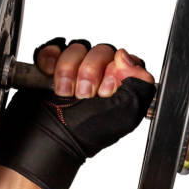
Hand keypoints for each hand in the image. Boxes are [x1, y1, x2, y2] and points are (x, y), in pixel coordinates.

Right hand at [0, 39, 155, 188]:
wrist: (47, 140)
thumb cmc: (83, 135)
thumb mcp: (126, 116)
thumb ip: (141, 85)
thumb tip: (126, 57)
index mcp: (121, 87)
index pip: (125, 59)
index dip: (113, 72)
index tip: (103, 92)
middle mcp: (101, 77)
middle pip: (101, 51)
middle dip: (90, 73)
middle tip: (83, 95)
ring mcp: (76, 71)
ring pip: (78, 48)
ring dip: (68, 70)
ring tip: (65, 93)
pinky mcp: (53, 67)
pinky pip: (54, 48)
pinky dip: (51, 59)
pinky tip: (50, 76)